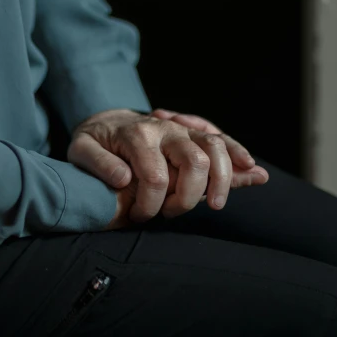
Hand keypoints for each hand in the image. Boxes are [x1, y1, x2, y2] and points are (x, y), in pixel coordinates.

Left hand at [69, 109, 268, 223]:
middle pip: (195, 160)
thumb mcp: (81, 149)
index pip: (155, 176)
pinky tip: (255, 172)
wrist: (104, 118)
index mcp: (138, 133)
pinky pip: (222, 142)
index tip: (139, 218)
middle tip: (171, 215)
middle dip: (188, 196)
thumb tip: (123, 180)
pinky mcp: (194, 132)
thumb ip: (98, 164)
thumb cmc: (92, 139)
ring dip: (224, 178)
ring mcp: (183, 128)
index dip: (150, 205)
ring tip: (217, 204)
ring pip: (216, 147)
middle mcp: (166, 128)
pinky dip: (239, 156)